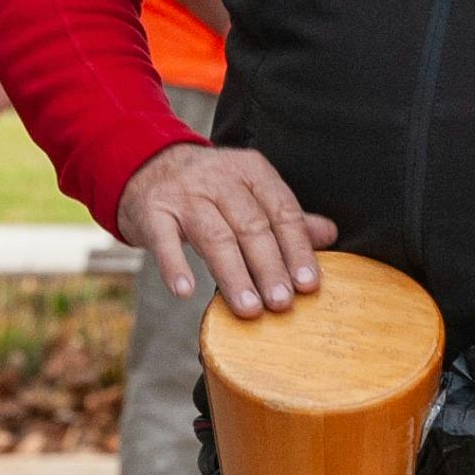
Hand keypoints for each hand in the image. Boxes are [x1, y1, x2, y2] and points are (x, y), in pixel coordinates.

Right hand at [120, 142, 337, 316]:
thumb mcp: (247, 191)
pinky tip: (186, 291)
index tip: (308, 284)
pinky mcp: (153, 211)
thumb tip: (329, 235)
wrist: (145, 165)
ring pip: (215, 236)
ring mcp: (184, 194)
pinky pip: (164, 241)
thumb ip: (285, 215)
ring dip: (234, 275)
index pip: (281, 211)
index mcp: (250, 171)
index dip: (297, 249)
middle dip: (269, 267)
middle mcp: (219, 178)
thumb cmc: (208, 188)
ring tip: (249, 309)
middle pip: (251, 226)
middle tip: (282, 303)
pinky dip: (174, 266)